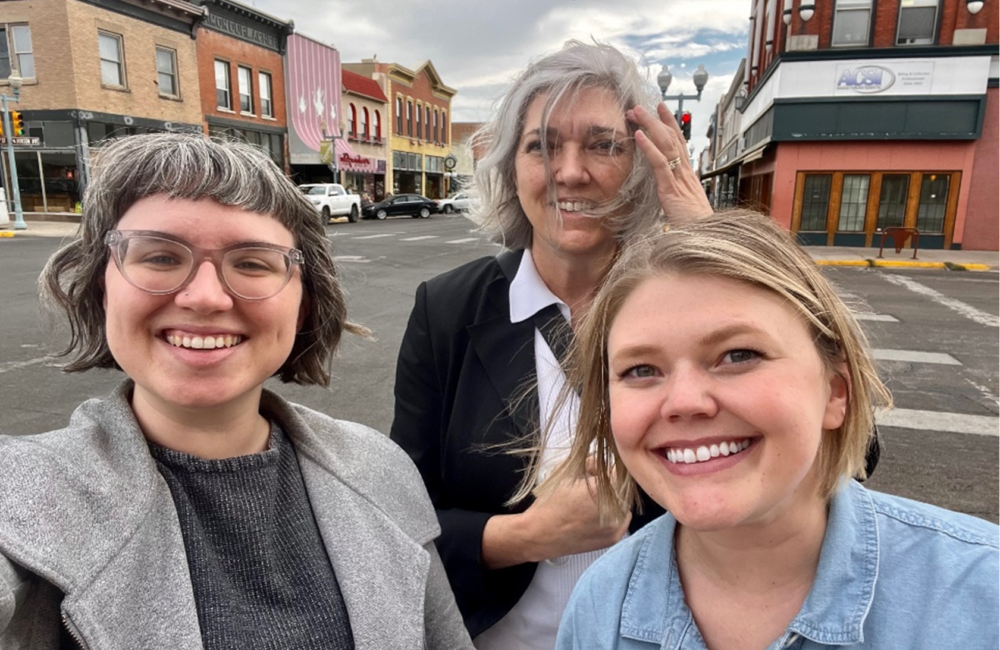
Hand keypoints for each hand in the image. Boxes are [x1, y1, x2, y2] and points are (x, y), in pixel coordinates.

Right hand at [481, 472, 630, 568]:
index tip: (604, 469)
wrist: (540, 534)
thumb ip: (592, 462)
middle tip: (596, 484)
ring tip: (594, 500)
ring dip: (616, 498)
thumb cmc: (551, 501)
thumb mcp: (568, 472)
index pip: (622, 470)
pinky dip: (615, 513)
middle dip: (614, 482)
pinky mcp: (614, 538)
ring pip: (625, 503)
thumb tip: (607, 461)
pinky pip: (622, 519)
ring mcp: (617, 526)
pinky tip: (597, 512)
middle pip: (626, 487)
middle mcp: (616, 508)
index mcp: (605, 489)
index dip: (613, 467)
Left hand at [627, 103, 712, 221]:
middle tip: (640, 106)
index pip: (679, 143)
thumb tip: (665, 195)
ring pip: (666, 145)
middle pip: (671, 139)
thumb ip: (674, 198)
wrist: (705, 240)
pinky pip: (660, 164)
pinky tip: (639, 135)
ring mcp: (680, 180)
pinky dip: (649, 148)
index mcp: (688, 176)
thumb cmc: (695, 229)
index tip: (661, 108)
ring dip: (650, 126)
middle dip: (655, 120)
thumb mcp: (682, 208)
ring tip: (636, 112)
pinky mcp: (672, 189)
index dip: (670, 124)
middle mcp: (686, 173)